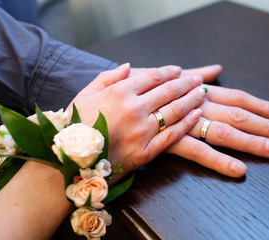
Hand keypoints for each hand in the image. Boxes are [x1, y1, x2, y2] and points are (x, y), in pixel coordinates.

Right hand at [67, 63, 206, 178]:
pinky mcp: (146, 152)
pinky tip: (197, 115)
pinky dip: (187, 123)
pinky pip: (172, 135)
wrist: (67, 162)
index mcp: (119, 93)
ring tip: (201, 93)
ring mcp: (142, 131)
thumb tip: (128, 66)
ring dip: (192, 100)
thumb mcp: (85, 95)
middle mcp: (134, 109)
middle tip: (196, 80)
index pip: (152, 77)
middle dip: (186, 83)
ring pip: (175, 111)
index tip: (178, 70)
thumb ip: (107, 78)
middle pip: (168, 91)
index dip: (168, 72)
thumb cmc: (74, 126)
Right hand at [132, 64, 268, 177]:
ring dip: (250, 141)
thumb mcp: (167, 75)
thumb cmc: (136, 88)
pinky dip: (218, 160)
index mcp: (197, 90)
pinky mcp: (167, 143)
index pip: (236, 96)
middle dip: (264, 124)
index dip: (259, 104)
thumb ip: (194, 73)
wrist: (105, 104)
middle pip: (236, 113)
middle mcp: (194, 104)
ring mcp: (182, 123)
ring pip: (222, 131)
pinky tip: (238, 169)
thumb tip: (215, 68)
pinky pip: (197, 153)